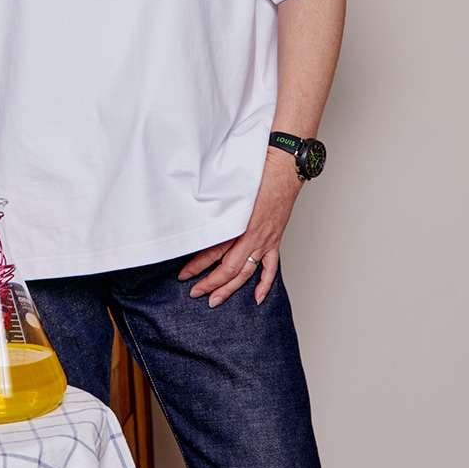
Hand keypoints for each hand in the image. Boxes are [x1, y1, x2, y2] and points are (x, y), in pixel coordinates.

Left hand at [179, 149, 302, 306]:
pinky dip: (265, 285)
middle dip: (210, 283)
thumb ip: (216, 206)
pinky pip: (271, 268)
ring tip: (216, 300)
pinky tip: (257, 298)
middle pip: (228, 268)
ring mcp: (265, 241)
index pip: (213, 252)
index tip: (184, 274)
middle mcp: (252, 237)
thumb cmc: (258, 171)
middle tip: (195, 292)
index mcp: (239, 224)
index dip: (197, 265)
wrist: (285, 167)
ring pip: (246, 273)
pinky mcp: (275, 240)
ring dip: (230, 288)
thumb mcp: (230, 188)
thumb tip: (197, 216)